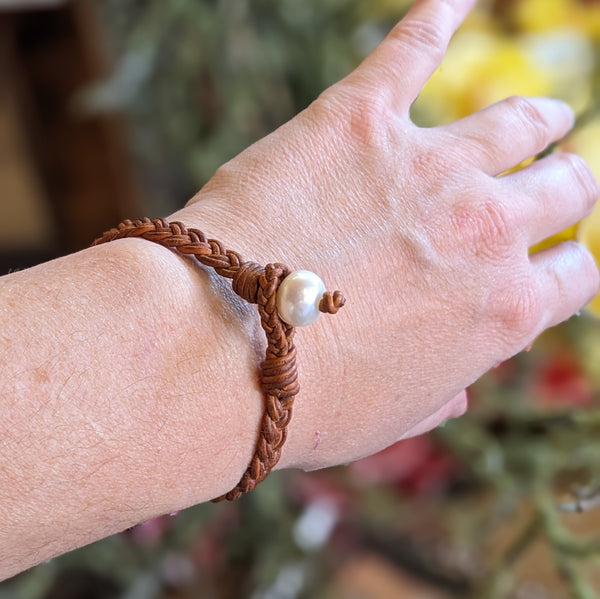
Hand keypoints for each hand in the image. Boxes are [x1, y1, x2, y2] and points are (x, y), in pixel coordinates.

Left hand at [172, 0, 598, 470]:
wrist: (215, 356)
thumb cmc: (301, 404)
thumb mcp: (388, 418)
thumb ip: (437, 396)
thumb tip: (460, 394)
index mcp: (503, 312)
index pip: (574, 274)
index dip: (567, 266)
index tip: (550, 261)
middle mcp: (487, 232)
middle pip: (565, 188)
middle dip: (567, 186)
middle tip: (556, 179)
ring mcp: (430, 167)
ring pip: (518, 122)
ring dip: (538, 119)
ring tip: (543, 116)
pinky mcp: (359, 119)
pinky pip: (413, 47)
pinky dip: (438, 17)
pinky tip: (456, 0)